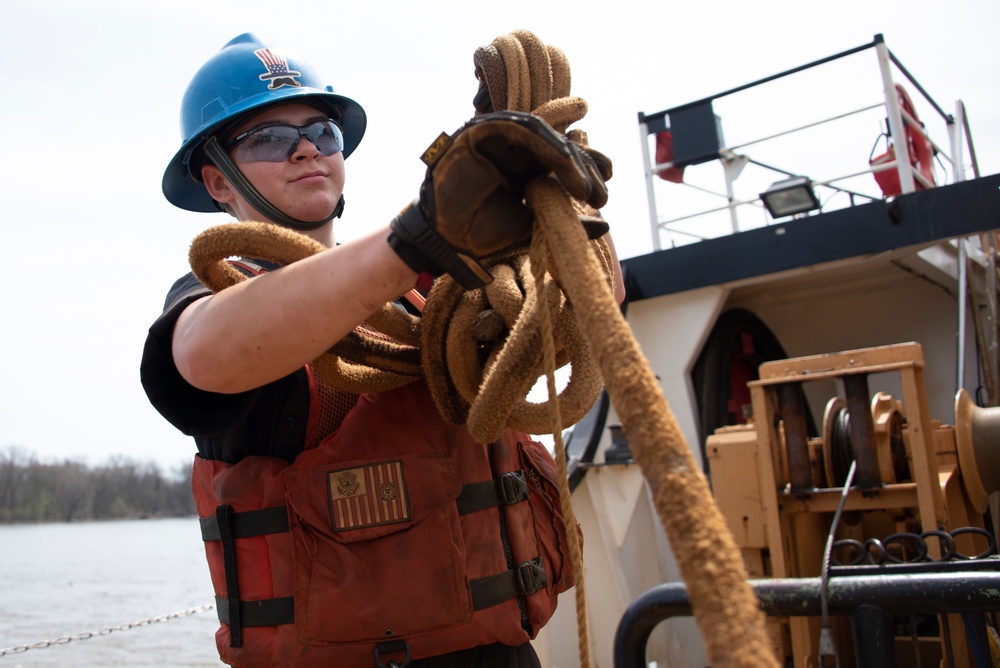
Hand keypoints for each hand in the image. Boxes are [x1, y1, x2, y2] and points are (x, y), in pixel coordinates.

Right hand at [388, 111, 611, 288]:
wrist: (449, 240)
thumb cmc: (484, 234)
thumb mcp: (534, 227)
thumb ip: (567, 221)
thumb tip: (605, 224)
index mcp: (525, 170)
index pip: (561, 162)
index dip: (586, 171)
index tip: (604, 191)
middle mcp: (514, 151)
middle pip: (557, 148)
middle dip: (583, 169)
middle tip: (599, 195)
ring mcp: (497, 139)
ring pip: (543, 136)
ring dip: (568, 158)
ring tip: (585, 185)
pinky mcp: (481, 130)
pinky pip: (520, 127)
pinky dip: (544, 141)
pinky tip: (564, 161)